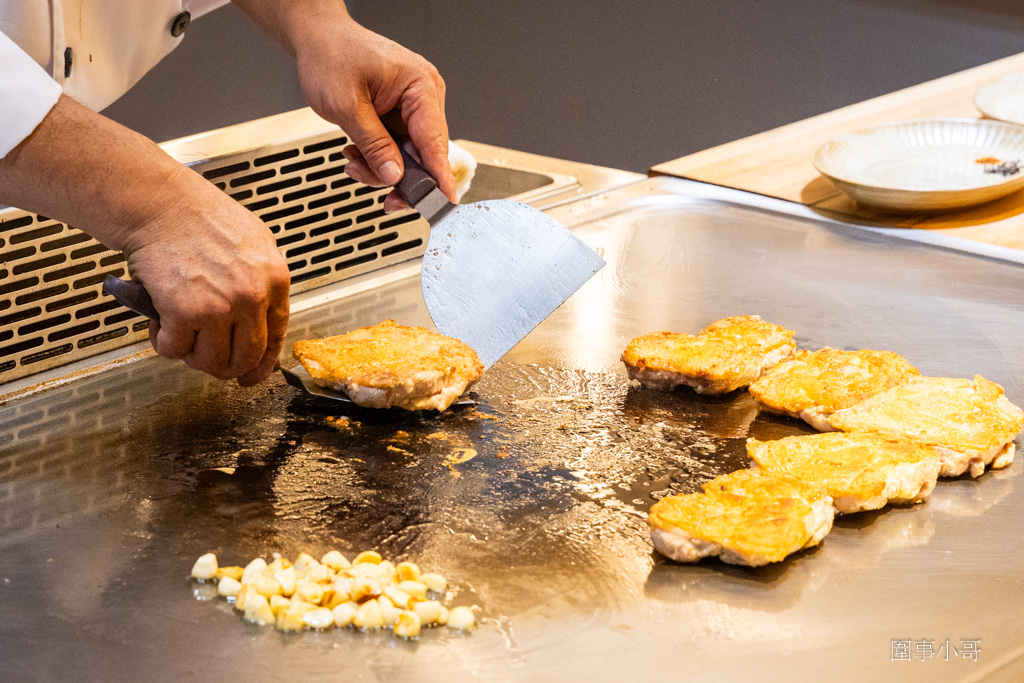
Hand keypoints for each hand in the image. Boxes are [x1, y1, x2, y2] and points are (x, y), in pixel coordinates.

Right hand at [122, 167, 290, 385]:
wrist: (158, 202)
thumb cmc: (197, 215)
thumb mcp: (253, 241)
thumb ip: (261, 279)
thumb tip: (260, 315)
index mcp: (275, 279)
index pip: (275, 337)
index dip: (261, 364)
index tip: (251, 375)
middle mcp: (252, 297)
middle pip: (244, 358)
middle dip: (222, 365)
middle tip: (205, 355)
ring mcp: (219, 307)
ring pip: (210, 361)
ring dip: (191, 354)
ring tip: (180, 332)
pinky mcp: (184, 312)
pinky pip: (174, 350)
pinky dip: (164, 342)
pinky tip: (160, 324)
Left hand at [291, 12, 456, 211]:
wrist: (318, 39)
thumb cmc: (332, 56)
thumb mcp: (347, 106)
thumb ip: (373, 145)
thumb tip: (394, 176)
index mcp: (421, 86)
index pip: (435, 142)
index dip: (439, 177)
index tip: (444, 202)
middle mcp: (424, 97)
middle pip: (424, 155)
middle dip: (396, 174)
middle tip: (369, 181)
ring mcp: (412, 107)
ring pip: (407, 157)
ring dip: (380, 167)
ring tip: (353, 160)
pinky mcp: (400, 116)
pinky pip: (396, 148)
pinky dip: (376, 156)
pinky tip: (356, 151)